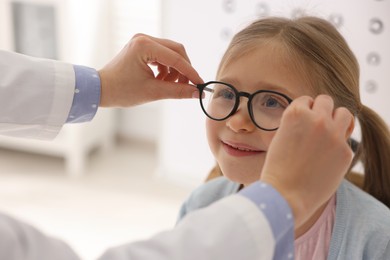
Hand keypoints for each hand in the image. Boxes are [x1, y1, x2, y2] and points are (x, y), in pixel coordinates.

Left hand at [98, 34, 202, 106]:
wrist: (102, 89)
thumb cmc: (121, 91)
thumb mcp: (153, 92)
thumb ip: (177, 91)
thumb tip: (196, 93)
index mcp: (144, 46)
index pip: (176, 58)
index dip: (190, 72)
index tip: (200, 84)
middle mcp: (144, 39)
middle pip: (176, 51)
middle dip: (184, 70)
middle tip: (189, 86)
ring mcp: (142, 41)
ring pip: (171, 53)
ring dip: (175, 70)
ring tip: (170, 86)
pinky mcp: (142, 47)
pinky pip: (162, 55)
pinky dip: (167, 69)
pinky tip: (162, 81)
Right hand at [260, 95, 353, 228]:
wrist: (285, 195)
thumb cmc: (277, 168)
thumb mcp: (280, 137)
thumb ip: (296, 124)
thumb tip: (311, 118)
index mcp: (295, 113)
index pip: (306, 100)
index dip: (303, 111)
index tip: (302, 123)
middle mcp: (316, 119)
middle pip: (326, 101)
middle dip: (320, 111)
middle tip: (315, 126)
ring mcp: (334, 134)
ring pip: (344, 113)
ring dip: (336, 120)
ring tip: (328, 133)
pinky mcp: (346, 151)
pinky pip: (346, 139)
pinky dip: (337, 145)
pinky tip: (326, 157)